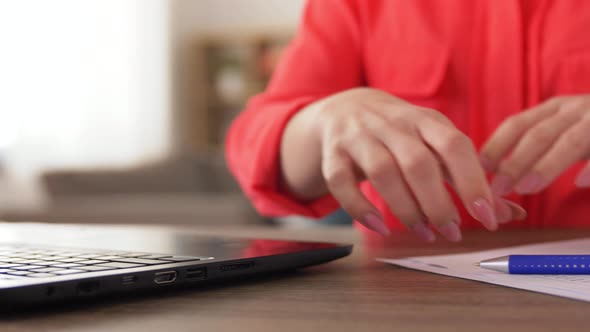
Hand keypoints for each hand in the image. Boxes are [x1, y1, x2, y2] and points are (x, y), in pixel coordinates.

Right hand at [301, 88, 523, 240]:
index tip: (487, 217)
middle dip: (438, 203)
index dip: (472, 181)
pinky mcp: (333, 154)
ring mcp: (358, 137)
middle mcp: (391, 124)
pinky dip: (360, 208)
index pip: (453, 145)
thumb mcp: (434, 144)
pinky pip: (341, 182)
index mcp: (424, 119)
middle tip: (451, 233)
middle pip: (417, 162)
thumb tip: (510, 213)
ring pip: (382, 172)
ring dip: (405, 209)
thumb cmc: (399, 134)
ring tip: (423, 233)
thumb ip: (467, 177)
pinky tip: (379, 227)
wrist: (345, 108)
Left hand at [480, 95, 589, 195]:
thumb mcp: (565, 130)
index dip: (496, 146)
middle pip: (539, 135)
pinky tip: (581, 184)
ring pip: (571, 141)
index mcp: (556, 109)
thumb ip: (537, 147)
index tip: (479, 169)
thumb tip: (494, 170)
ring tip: (527, 188)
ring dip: (546, 165)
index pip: (517, 124)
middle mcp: (577, 109)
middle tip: (497, 189)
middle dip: (515, 163)